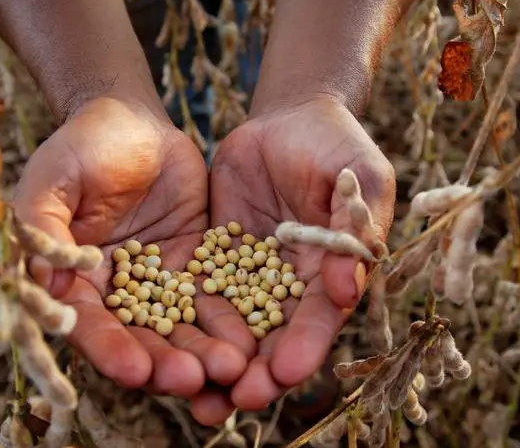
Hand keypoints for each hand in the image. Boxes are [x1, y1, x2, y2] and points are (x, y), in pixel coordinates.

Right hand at [12, 97, 246, 417]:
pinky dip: (231, 322)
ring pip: (182, 329)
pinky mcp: (195, 269)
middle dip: (166, 363)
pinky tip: (251, 340)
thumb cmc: (81, 146)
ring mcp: (158, 285)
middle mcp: (115, 295)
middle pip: (140, 340)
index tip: (135, 371)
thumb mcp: (52, 182)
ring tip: (230, 368)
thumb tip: (48, 286)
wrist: (132, 120)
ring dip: (203, 352)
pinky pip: (214, 301)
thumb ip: (43, 229)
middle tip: (193, 380)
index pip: (89, 326)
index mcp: (72, 283)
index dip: (110, 349)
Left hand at [210, 94, 395, 409]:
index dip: (304, 347)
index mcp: (331, 274)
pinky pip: (194, 292)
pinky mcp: (212, 258)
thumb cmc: (336, 146)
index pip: (318, 320)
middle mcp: (289, 287)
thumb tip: (347, 286)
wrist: (289, 118)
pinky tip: (160, 346)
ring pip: (230, 328)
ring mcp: (248, 275)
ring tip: (195, 400)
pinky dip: (180, 322)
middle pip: (271, 340)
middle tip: (233, 401)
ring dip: (215, 364)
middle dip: (255, 373)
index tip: (286, 374)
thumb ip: (356, 226)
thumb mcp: (359, 178)